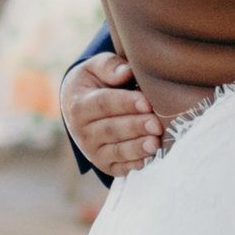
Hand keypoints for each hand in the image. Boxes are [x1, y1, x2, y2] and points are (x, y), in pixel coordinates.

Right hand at [61, 50, 160, 180]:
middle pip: (111, 129)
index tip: (147, 103)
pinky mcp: (103, 164)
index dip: (125, 104)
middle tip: (156, 124)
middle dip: (135, 127)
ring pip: (116, 151)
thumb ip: (109, 66)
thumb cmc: (94, 83)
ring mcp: (92, 150)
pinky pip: (119, 168)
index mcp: (80, 105)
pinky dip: (133, 165)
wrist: (78, 106)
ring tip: (155, 143)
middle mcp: (82, 131)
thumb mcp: (95, 68)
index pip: (104, 104)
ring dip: (136, 149)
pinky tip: (148, 158)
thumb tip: (126, 72)